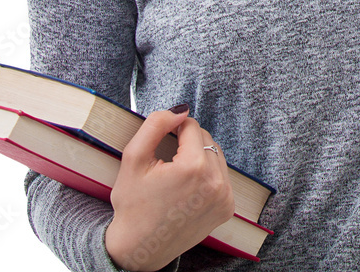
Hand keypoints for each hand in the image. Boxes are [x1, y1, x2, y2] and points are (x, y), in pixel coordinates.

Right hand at [104, 106, 234, 271]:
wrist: (140, 248)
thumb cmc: (133, 204)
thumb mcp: (133, 157)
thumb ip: (156, 124)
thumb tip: (181, 110)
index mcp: (193, 168)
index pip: (191, 125)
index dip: (174, 129)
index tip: (162, 142)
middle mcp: (215, 183)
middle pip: (205, 138)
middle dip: (187, 142)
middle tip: (166, 161)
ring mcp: (224, 198)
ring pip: (215, 154)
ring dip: (198, 155)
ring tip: (176, 172)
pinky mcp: (227, 208)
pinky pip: (221, 174)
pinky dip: (206, 173)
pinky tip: (188, 185)